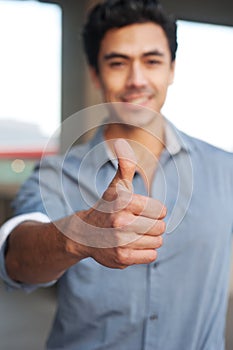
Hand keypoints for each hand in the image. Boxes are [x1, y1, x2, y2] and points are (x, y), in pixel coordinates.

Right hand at [64, 139, 165, 268]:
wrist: (85, 233)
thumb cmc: (107, 207)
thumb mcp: (116, 185)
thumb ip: (125, 166)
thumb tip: (122, 143)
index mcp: (124, 201)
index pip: (160, 210)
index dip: (155, 210)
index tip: (142, 211)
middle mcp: (121, 221)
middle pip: (160, 227)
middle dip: (154, 225)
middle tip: (138, 224)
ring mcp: (120, 241)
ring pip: (158, 242)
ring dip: (151, 239)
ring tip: (136, 234)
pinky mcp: (122, 258)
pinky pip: (151, 256)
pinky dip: (147, 252)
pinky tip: (134, 245)